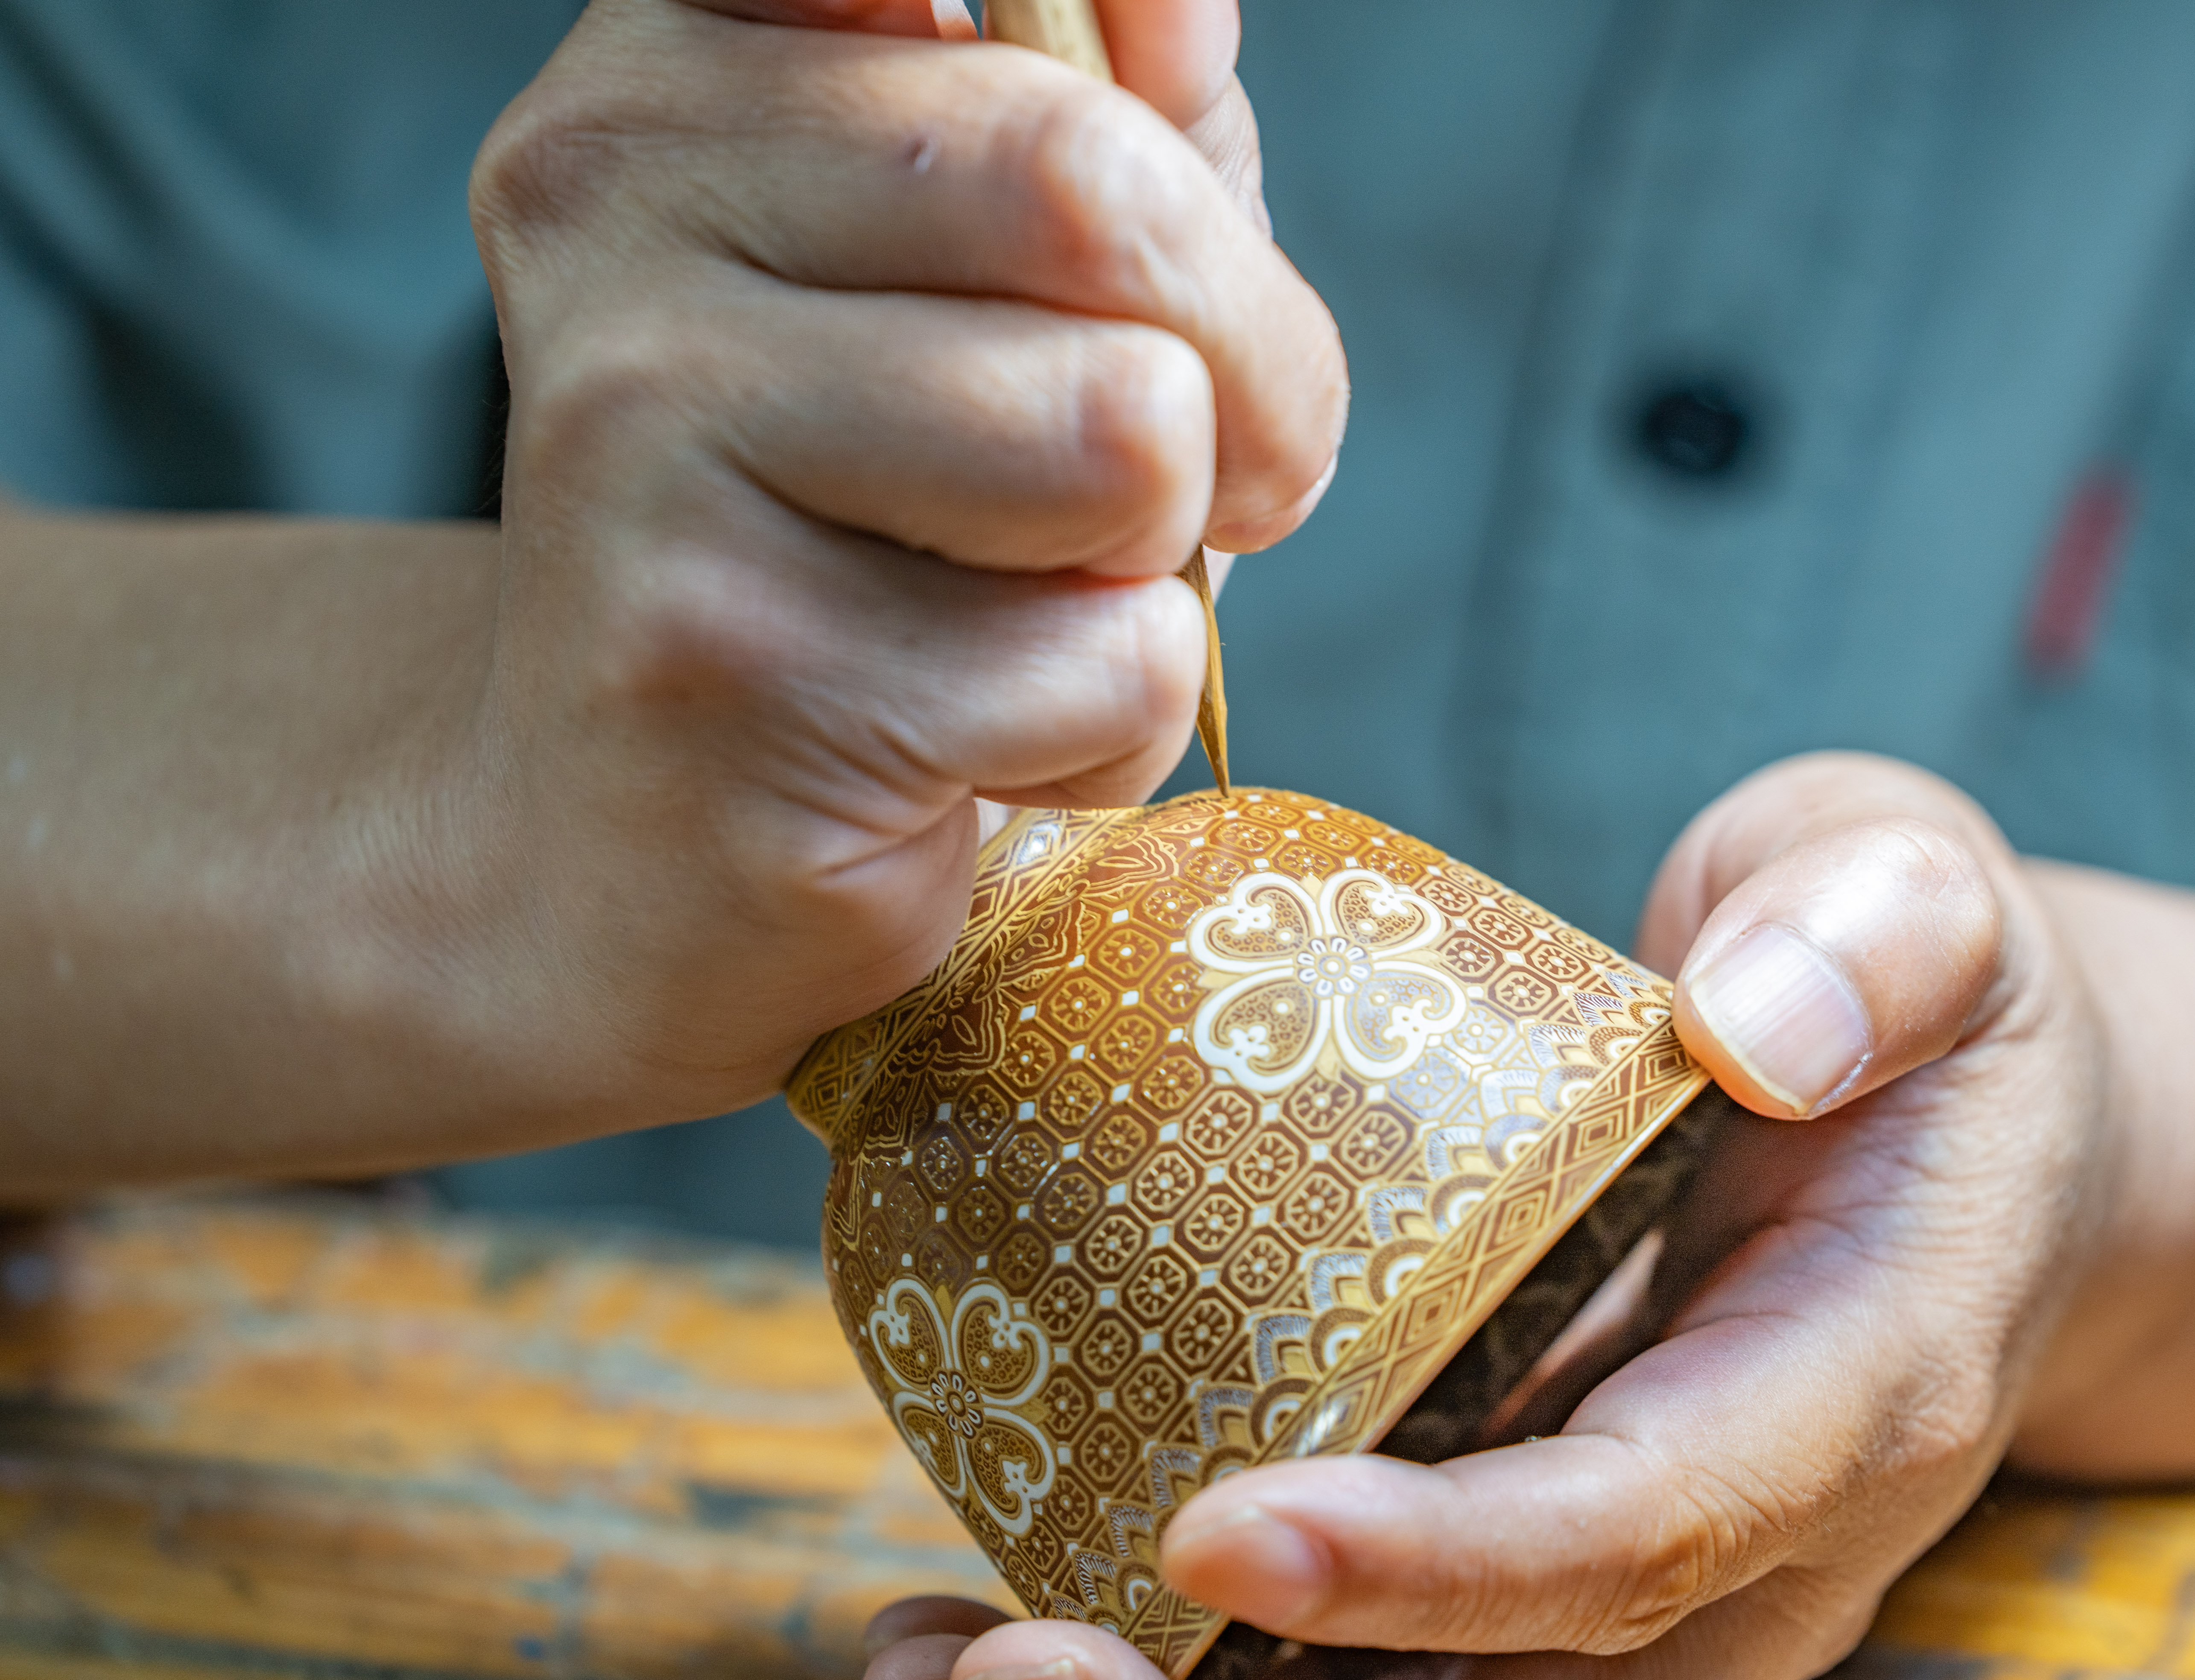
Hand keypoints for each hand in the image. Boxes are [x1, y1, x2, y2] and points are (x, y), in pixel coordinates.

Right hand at [426, 0, 1344, 1131]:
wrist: (618, 846)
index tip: (1174, 108)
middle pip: (1093, 186)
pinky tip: (968, 742)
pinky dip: (1104, 729)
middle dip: (1246, 364)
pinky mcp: (728, 671)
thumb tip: (1183, 30)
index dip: (1121, 37)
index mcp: (673, 77)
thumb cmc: (871, 547)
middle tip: (1190, 478)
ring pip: (1123, 432)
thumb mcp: (982, 292)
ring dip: (1154, 561)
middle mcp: (615, 212)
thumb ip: (1101, 132)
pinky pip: (1105, 662)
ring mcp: (645, 439)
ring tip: (1025, 609)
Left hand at [862, 751, 2108, 1679]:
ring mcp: (1639, 1582)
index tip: (1225, 1529)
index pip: (1640, 1529)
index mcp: (1845, 1397)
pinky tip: (989, 1624)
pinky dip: (1201, 1660)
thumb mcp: (1926, 904)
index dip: (1444, 1568)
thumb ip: (1880, 931)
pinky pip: (1374, 1662)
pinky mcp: (1536, 1559)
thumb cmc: (1929, 1008)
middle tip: (1011, 1660)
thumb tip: (1761, 1020)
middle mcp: (1745, 1549)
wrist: (1961, 1135)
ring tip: (943, 1661)